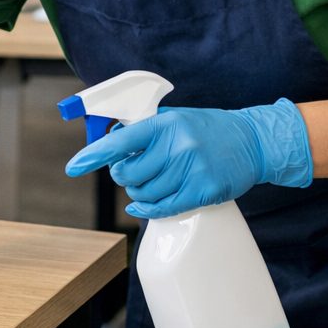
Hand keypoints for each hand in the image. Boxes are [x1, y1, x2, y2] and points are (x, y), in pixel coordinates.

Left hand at [64, 100, 311, 218]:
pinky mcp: (204, 190)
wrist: (253, 141)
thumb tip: (109, 146)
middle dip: (124, 178)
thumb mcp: (174, 118)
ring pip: (145, 193)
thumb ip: (144, 130)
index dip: (93, 156)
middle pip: (130, 175)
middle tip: (131, 174)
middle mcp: (178, 146)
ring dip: (139, 193)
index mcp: (165, 124)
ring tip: (149, 183)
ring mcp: (192, 169)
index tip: (74, 166)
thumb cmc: (207, 129)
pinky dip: (148, 209)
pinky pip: (164, 208)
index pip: (120, 142)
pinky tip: (143, 205)